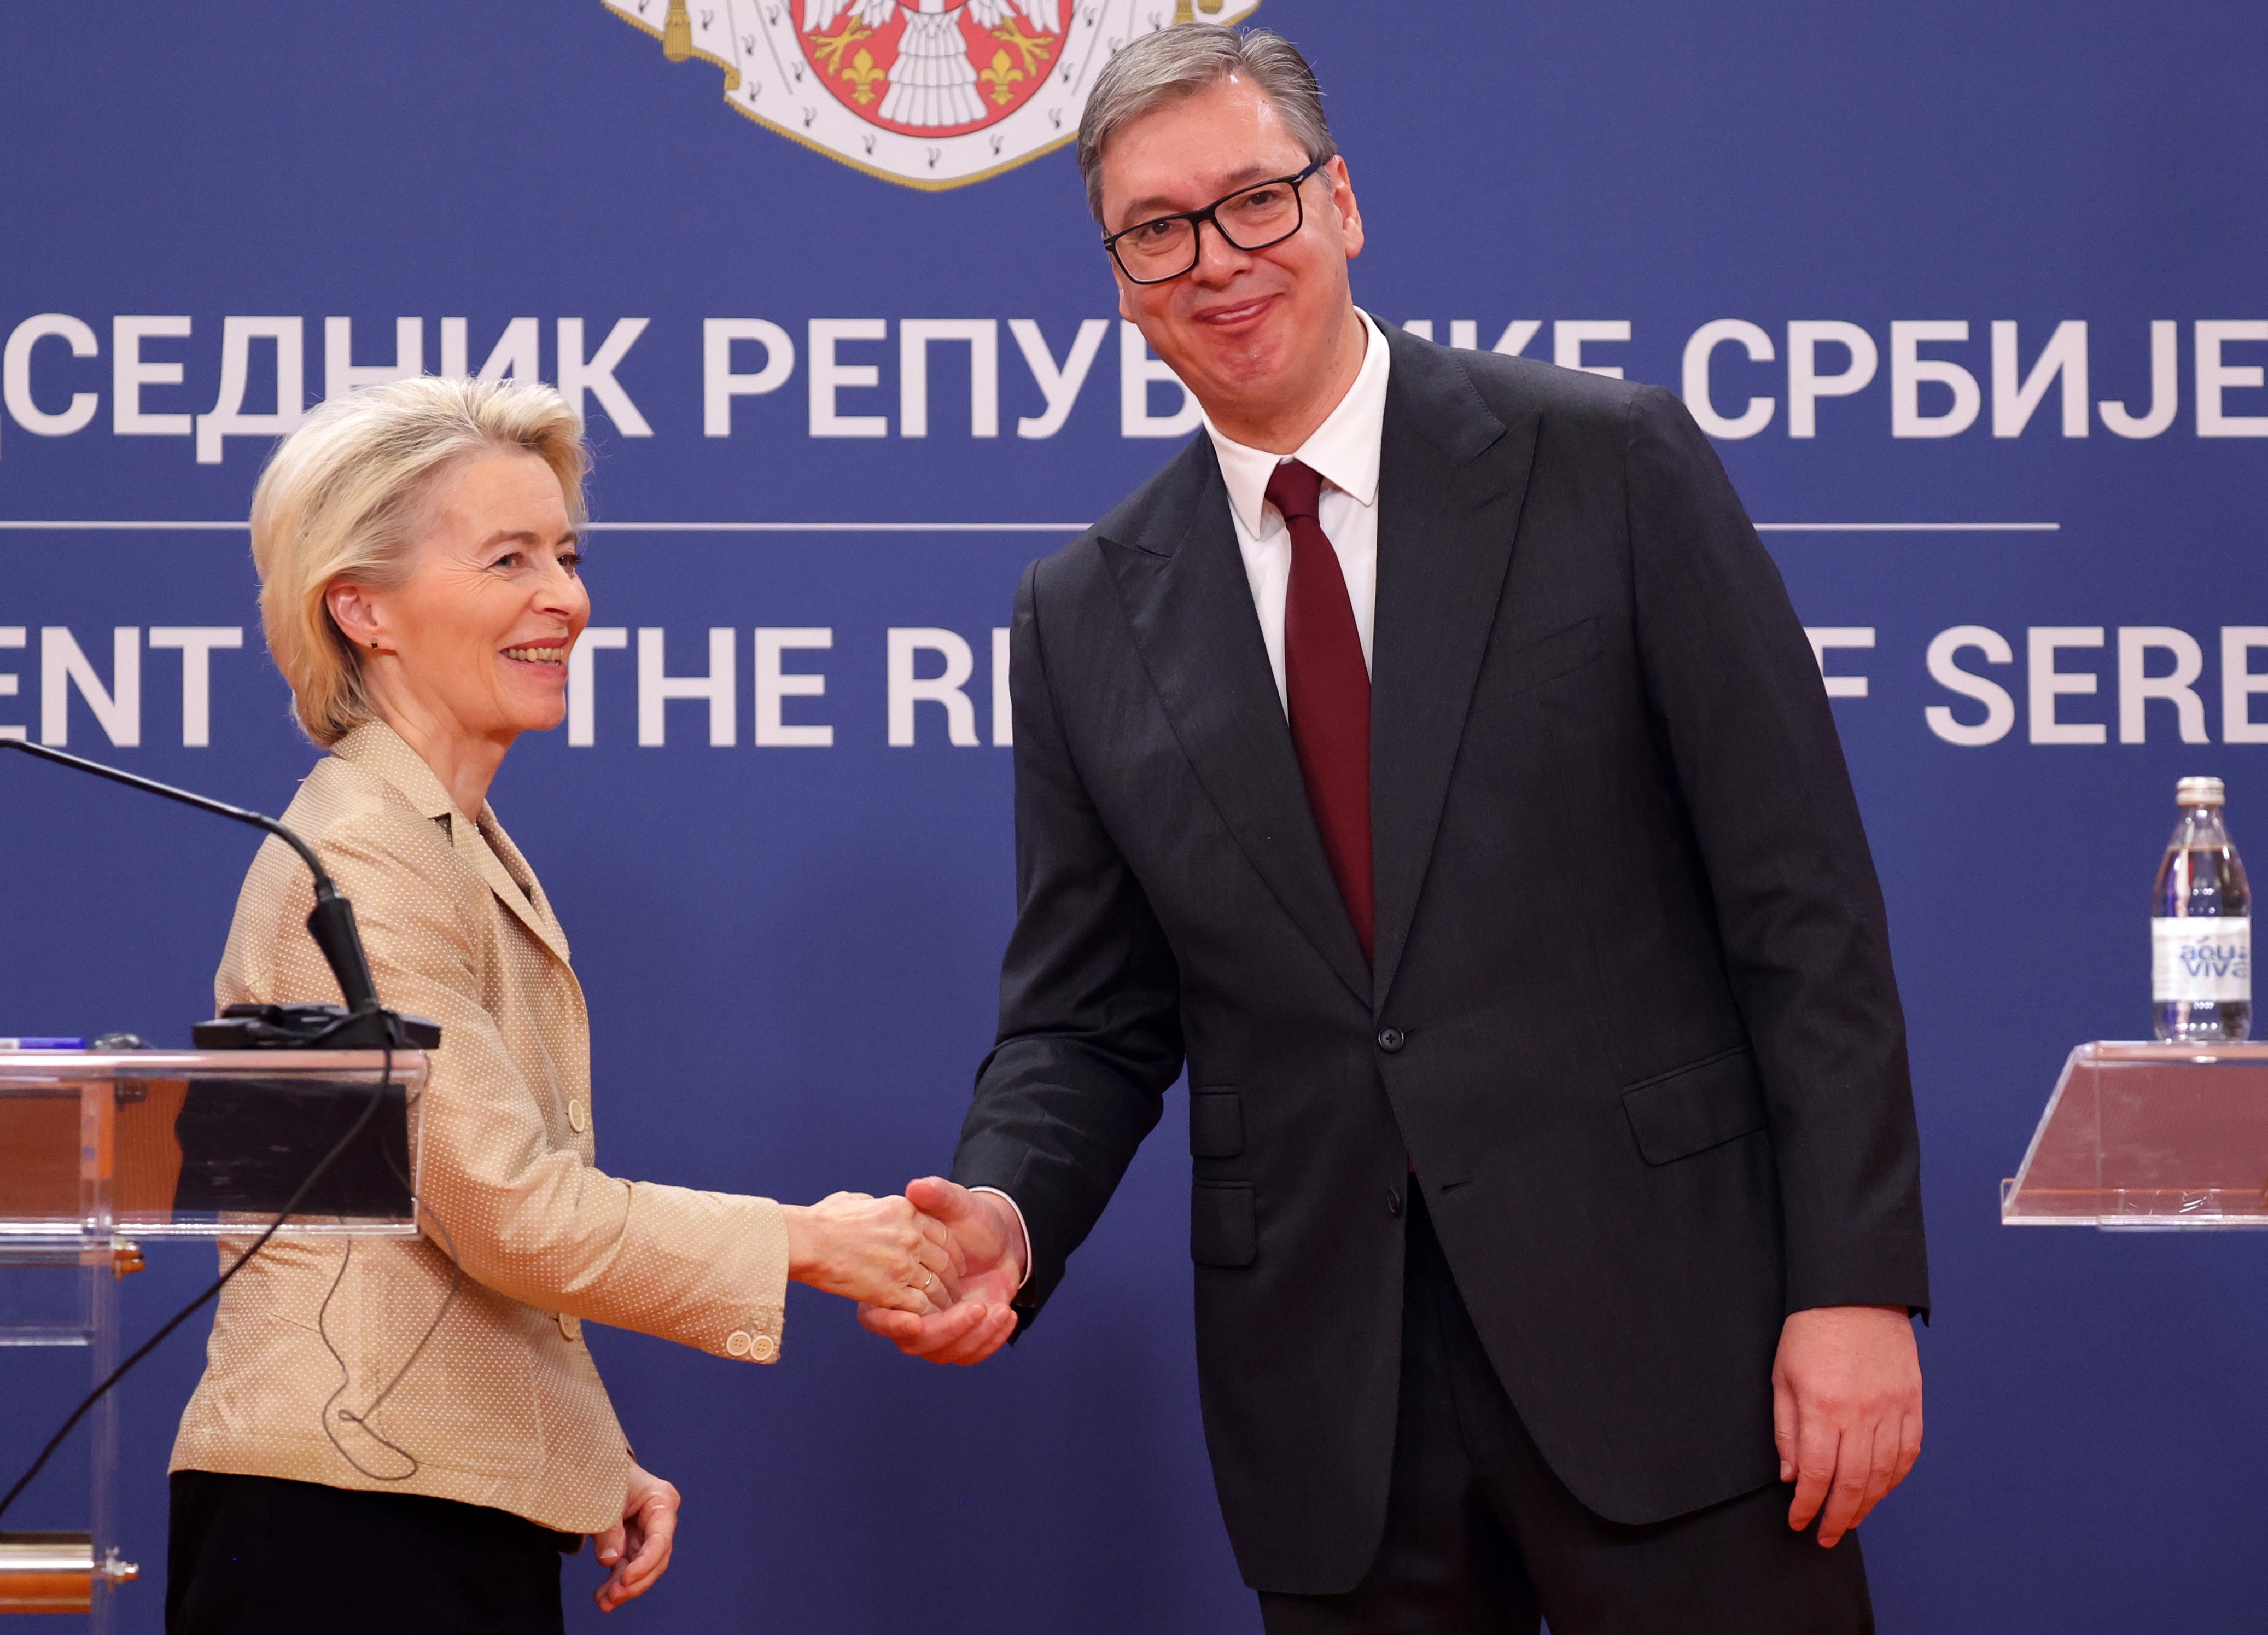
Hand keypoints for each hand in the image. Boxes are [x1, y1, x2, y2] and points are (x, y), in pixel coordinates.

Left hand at [591, 1461, 677, 1611]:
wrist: (594, 1464)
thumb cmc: (605, 1472)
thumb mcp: (605, 1496)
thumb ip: (609, 1529)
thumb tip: (610, 1561)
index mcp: (662, 1501)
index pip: (660, 1539)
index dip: (645, 1562)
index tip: (625, 1578)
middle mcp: (660, 1520)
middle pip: (656, 1559)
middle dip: (636, 1581)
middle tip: (614, 1596)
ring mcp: (646, 1533)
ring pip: (642, 1569)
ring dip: (624, 1588)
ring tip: (604, 1602)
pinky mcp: (632, 1543)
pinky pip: (627, 1567)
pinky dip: (615, 1583)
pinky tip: (603, 1597)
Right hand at [781, 1191, 961, 1312]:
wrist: (805, 1240)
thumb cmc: (821, 1220)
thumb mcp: (856, 1200)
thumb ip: (874, 1205)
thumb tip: (873, 1208)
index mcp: (904, 1211)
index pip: (943, 1234)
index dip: (953, 1253)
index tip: (953, 1265)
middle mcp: (910, 1235)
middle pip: (946, 1261)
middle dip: (952, 1279)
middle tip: (954, 1292)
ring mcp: (902, 1263)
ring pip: (937, 1286)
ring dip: (943, 1301)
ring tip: (944, 1311)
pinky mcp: (889, 1289)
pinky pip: (920, 1306)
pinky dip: (928, 1316)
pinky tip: (927, 1322)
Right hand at [858, 1178, 1023, 1364]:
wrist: (999, 1239)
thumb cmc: (969, 1220)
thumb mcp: (957, 1204)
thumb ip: (937, 1196)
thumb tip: (918, 1187)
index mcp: (891, 1285)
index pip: (876, 1316)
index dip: (890, 1323)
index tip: (913, 1319)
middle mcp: (908, 1314)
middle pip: (914, 1342)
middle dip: (946, 1329)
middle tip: (977, 1306)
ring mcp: (935, 1330)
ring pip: (943, 1352)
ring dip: (973, 1335)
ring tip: (997, 1308)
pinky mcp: (960, 1339)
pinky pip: (969, 1354)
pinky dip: (990, 1340)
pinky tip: (1005, 1313)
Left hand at [1773, 1304, 1922, 1546]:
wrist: (1856, 1293)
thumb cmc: (1811, 1331)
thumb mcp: (1782, 1375)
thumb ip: (1786, 1429)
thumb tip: (1791, 1475)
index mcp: (1823, 1407)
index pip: (1816, 1473)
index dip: (1808, 1505)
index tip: (1799, 1522)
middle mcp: (1860, 1414)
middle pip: (1853, 1483)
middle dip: (1837, 1516)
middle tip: (1826, 1536)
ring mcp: (1891, 1409)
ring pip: (1884, 1474)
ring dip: (1867, 1504)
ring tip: (1850, 1519)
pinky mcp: (1912, 1402)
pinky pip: (1908, 1453)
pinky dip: (1894, 1479)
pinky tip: (1880, 1490)